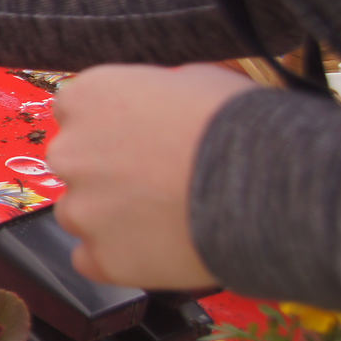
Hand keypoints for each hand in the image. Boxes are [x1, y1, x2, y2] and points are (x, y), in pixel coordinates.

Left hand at [47, 64, 256, 289]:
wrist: (271, 186)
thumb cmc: (239, 126)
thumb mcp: (192, 81)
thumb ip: (151, 95)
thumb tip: (153, 107)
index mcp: (87, 98)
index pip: (76, 113)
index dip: (111, 128)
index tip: (136, 139)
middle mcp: (70, 152)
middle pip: (76, 164)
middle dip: (108, 171)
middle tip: (158, 180)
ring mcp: (82, 209)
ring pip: (81, 214)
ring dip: (112, 216)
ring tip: (168, 216)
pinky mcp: (101, 258)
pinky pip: (93, 260)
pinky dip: (120, 257)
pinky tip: (159, 247)